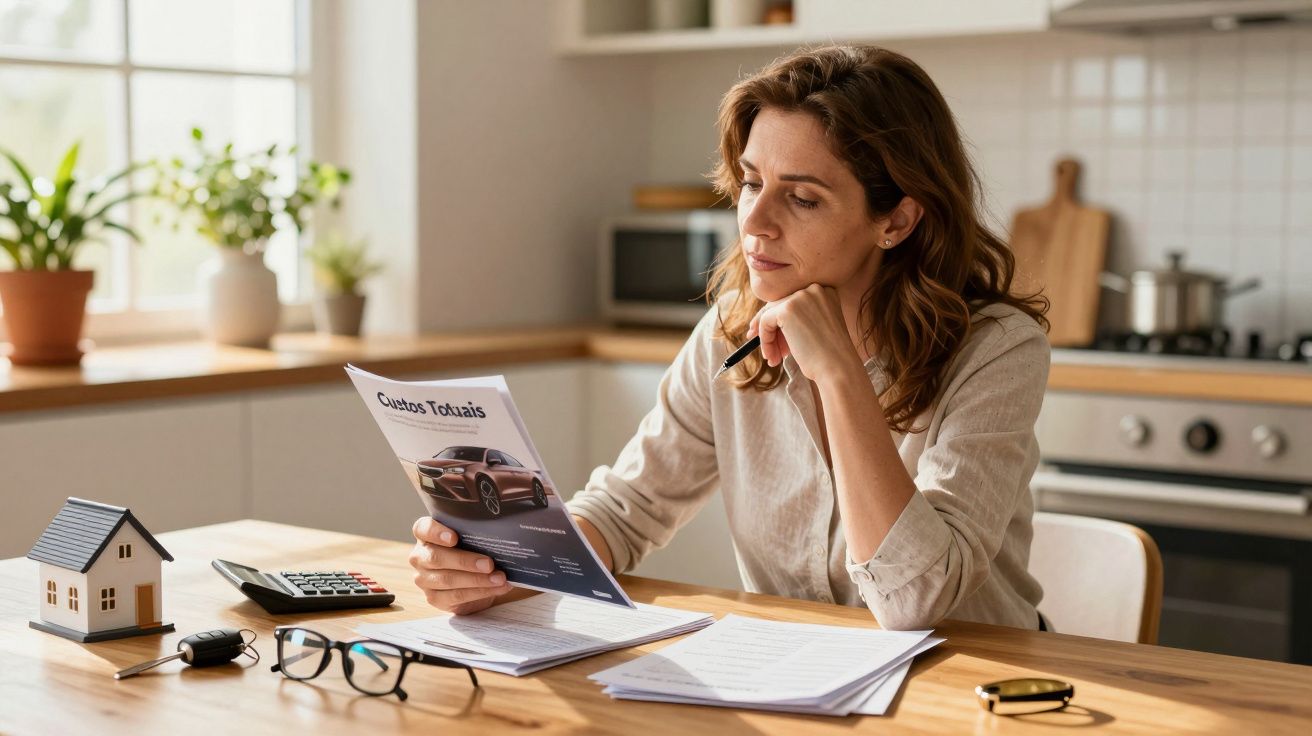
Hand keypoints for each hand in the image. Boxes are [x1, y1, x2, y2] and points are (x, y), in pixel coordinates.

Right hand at [409, 516, 512, 614]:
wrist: (471, 577)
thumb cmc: (470, 550)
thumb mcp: (470, 537)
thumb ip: (475, 533)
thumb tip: (499, 534)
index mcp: (425, 535)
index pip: (423, 528)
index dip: (436, 532)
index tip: (454, 537)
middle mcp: (420, 556)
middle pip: (436, 558)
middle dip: (465, 561)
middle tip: (489, 564)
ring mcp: (424, 579)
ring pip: (448, 579)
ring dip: (477, 580)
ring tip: (499, 578)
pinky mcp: (434, 598)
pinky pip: (457, 596)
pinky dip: (480, 592)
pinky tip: (497, 588)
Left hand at [747, 283, 861, 383]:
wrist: (838, 369)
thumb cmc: (830, 356)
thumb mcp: (817, 329)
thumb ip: (798, 319)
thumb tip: (763, 320)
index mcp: (825, 291)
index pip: (794, 301)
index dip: (782, 321)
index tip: (774, 338)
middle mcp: (814, 289)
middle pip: (780, 305)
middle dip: (772, 330)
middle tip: (769, 352)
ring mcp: (801, 297)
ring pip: (771, 314)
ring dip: (768, 338)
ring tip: (773, 359)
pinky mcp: (787, 309)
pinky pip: (765, 322)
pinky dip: (765, 340)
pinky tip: (772, 356)